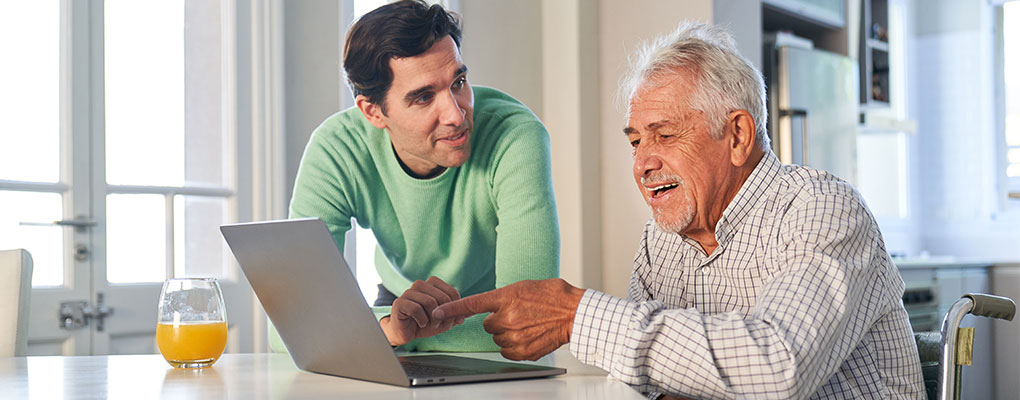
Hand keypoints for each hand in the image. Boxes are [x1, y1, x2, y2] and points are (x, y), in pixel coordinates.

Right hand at [380, 276, 465, 345]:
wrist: (405, 333)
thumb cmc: (424, 323)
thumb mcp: (444, 319)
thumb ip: (455, 313)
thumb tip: (467, 311)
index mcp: (432, 284)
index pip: (452, 292)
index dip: (455, 309)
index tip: (452, 320)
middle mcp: (420, 284)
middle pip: (442, 297)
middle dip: (444, 315)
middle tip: (438, 324)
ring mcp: (408, 292)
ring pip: (429, 302)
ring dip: (433, 319)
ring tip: (429, 324)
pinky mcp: (399, 303)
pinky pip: (417, 309)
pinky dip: (422, 321)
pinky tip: (420, 324)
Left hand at [432, 278, 585, 360]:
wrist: (573, 313)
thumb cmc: (552, 296)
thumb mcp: (523, 287)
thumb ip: (503, 298)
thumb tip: (492, 308)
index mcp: (506, 297)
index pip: (472, 304)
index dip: (451, 309)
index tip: (436, 312)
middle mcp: (507, 318)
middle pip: (488, 325)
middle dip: (499, 320)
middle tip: (518, 314)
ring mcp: (515, 336)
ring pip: (498, 338)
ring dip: (508, 333)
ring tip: (527, 324)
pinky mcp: (523, 351)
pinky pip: (507, 350)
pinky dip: (515, 346)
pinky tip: (529, 336)